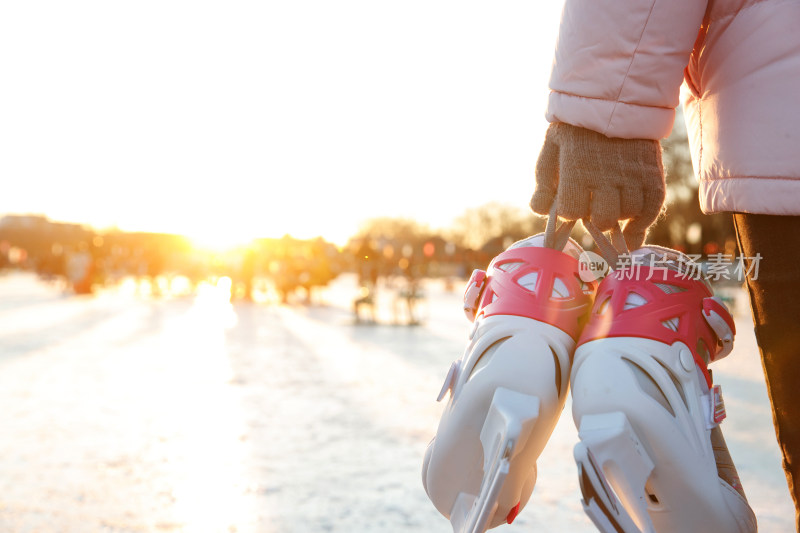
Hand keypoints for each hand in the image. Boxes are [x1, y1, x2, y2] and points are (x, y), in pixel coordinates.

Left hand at [531, 122, 665, 249]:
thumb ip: (544, 181)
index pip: (571, 211)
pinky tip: (632, 225)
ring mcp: (632, 174)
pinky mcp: (653, 172)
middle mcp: (606, 174)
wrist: (615, 98)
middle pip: (603, 218)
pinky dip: (642, 221)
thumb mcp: (553, 147)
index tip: (572, 201)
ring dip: (618, 216)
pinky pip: (652, 208)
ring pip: (628, 214)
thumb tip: (540, 210)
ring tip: (611, 205)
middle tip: (594, 206)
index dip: (570, 210)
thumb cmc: (577, 127)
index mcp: (576, 168)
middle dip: (595, 217)